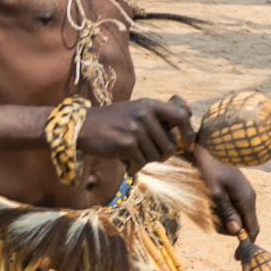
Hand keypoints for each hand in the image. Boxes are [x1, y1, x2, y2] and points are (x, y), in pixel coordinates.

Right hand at [78, 96, 194, 174]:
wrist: (82, 126)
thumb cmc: (112, 121)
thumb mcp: (136, 109)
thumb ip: (160, 114)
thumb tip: (189, 111)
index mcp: (149, 104)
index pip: (181, 116)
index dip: (188, 132)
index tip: (188, 144)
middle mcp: (144, 114)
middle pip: (169, 146)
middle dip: (160, 155)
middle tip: (144, 153)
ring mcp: (135, 129)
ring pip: (155, 157)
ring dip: (143, 161)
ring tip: (129, 153)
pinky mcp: (126, 144)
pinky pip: (140, 164)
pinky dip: (132, 166)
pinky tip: (122, 159)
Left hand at [194, 146, 259, 239]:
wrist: (210, 146)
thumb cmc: (209, 167)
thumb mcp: (214, 191)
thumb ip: (226, 212)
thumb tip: (237, 232)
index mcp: (247, 199)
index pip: (252, 229)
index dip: (245, 244)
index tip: (236, 257)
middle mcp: (249, 198)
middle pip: (243, 224)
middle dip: (227, 227)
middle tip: (210, 216)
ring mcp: (244, 193)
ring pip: (236, 216)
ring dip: (222, 216)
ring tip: (208, 203)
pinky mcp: (237, 189)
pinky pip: (232, 207)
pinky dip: (221, 208)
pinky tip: (211, 199)